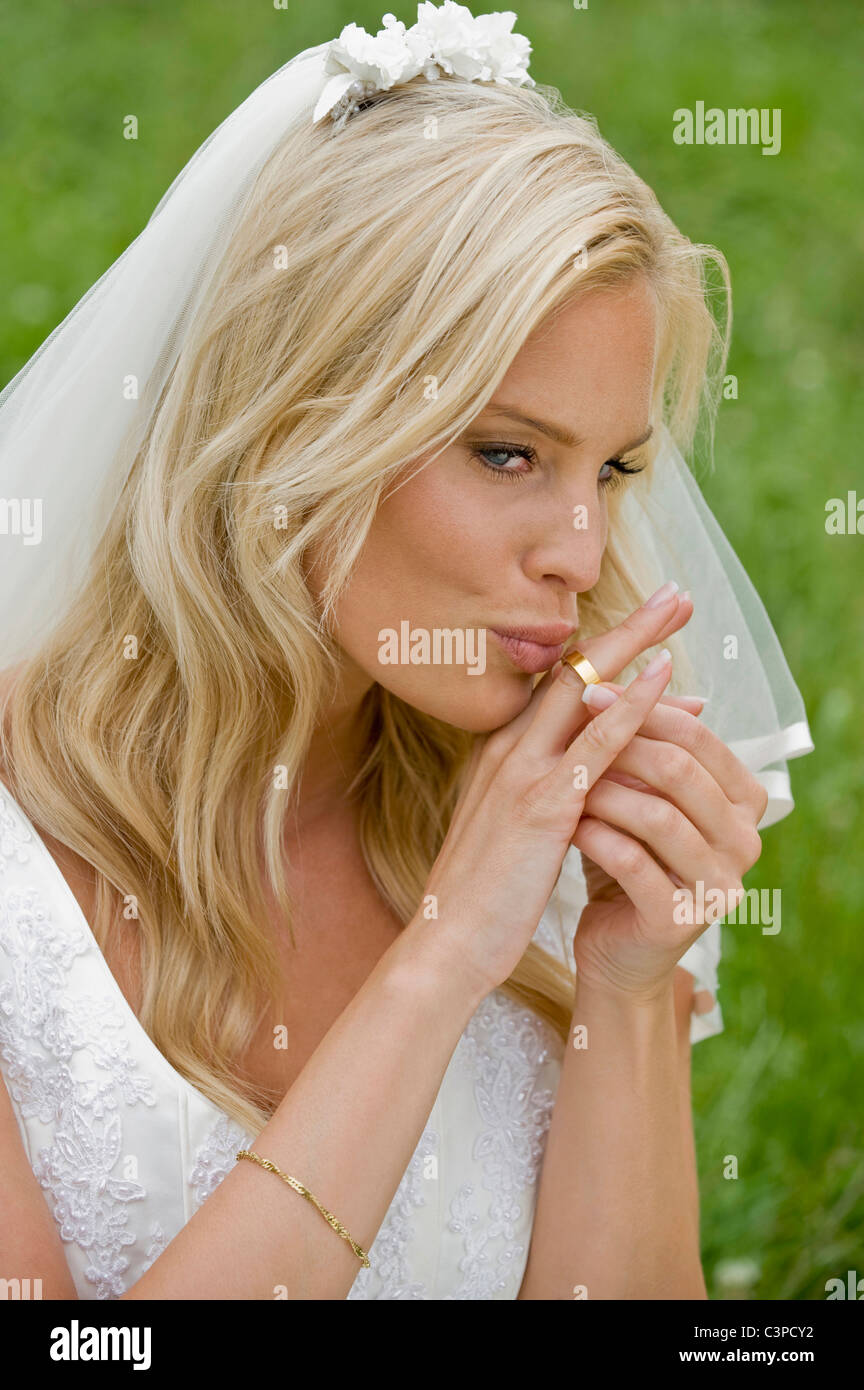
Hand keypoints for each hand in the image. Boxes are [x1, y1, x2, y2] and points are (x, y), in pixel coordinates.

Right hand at [414, 586, 697, 997]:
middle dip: (628, 627)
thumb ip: (550, 796)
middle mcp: (506, 748)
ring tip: (679, 608)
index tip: (650, 626)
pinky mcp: (543, 803)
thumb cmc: (483, 898)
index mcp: (498, 753)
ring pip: (586, 687)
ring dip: (636, 642)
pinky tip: (665, 674)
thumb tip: (601, 772)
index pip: (558, 686)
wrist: (447, 944)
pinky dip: (634, 703)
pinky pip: (598, 742)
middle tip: (675, 594)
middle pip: (573, 668)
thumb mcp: (513, 834)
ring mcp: (522, 771)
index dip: (604, 650)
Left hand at [571, 683, 769, 1002]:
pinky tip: (568, 828)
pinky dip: (595, 838)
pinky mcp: (680, 920)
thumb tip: (632, 660)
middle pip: (680, 769)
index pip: (697, 737)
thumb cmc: (622, 855)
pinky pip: (633, 864)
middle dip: (619, 740)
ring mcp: (718, 884)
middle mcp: (745, 841)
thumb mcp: (635, 792)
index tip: (588, 686)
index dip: (641, 705)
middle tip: (571, 722)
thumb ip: (640, 740)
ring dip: (603, 792)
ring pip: (658, 815)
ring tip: (564, 783)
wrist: (613, 948)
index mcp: (745, 801)